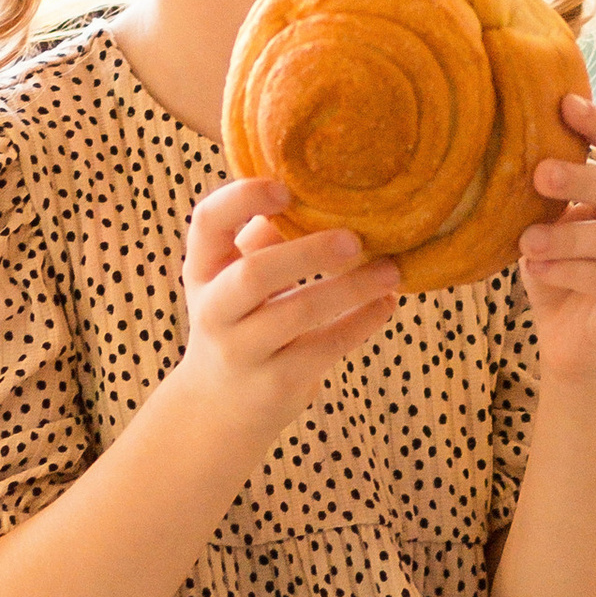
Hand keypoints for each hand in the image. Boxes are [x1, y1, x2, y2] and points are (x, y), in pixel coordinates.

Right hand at [175, 176, 400, 438]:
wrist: (218, 408)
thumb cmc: (240, 321)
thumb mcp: (237, 277)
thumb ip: (268, 237)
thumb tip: (325, 190)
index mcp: (203, 269)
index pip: (208, 222)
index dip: (242, 198)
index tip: (286, 188)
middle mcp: (214, 309)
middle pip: (254, 274)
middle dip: (308, 253)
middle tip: (356, 240)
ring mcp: (242, 350)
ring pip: (297, 313)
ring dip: (351, 289)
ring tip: (391, 271)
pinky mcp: (275, 383)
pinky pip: (324, 348)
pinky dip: (361, 323)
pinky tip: (386, 304)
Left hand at [519, 94, 595, 383]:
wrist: (571, 349)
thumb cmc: (559, 280)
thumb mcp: (549, 229)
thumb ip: (549, 197)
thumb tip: (519, 148)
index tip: (562, 103)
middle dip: (584, 177)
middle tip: (539, 174)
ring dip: (569, 235)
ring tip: (525, 241)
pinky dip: (570, 270)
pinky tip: (537, 268)